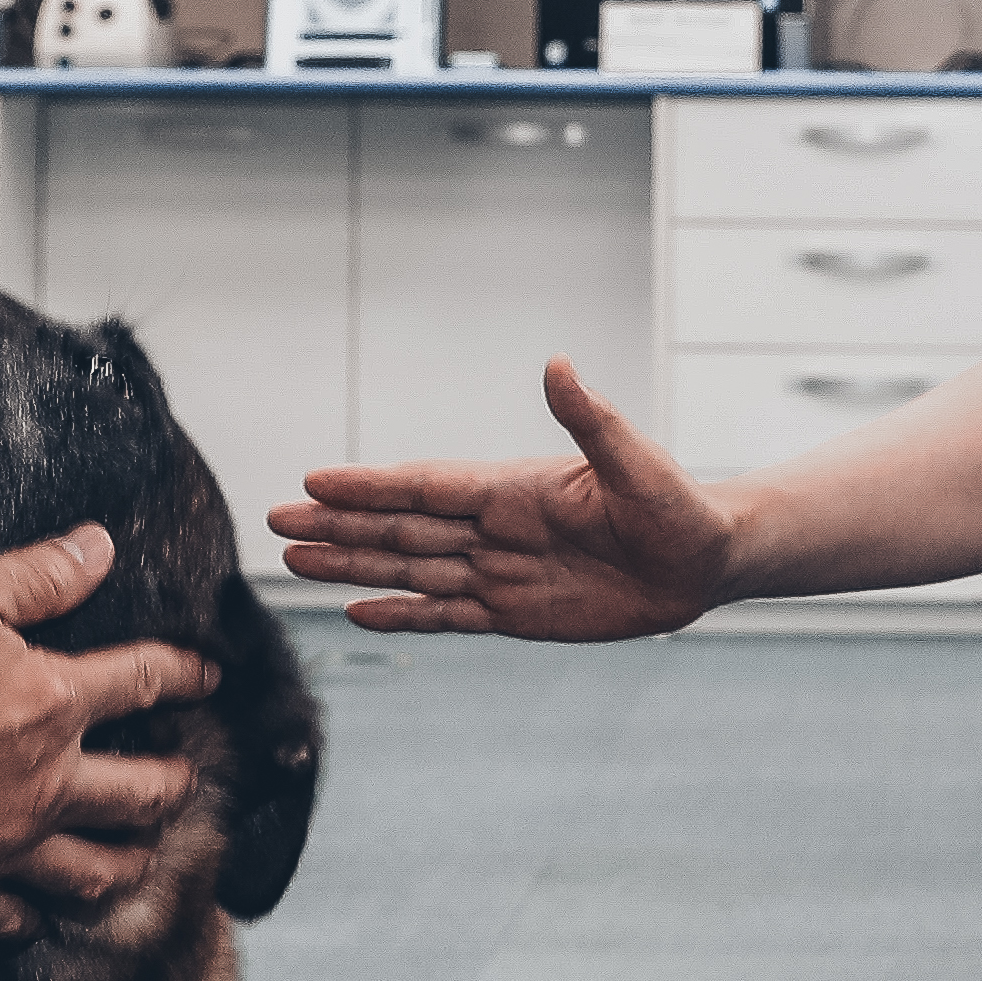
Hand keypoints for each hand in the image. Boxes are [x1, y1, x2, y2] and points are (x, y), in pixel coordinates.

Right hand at [0, 527, 213, 936]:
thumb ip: (35, 576)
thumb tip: (98, 548)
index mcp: (51, 703)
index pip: (142, 682)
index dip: (183, 674)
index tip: (208, 677)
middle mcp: (46, 784)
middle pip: (142, 793)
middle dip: (175, 784)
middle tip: (187, 781)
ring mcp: (6, 848)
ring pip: (94, 871)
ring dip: (126, 863)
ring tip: (140, 858)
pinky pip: (12, 919)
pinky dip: (30, 918)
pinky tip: (36, 915)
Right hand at [270, 360, 737, 638]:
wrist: (705, 560)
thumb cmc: (679, 505)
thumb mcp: (638, 463)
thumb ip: (592, 420)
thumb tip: (560, 366)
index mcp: (515, 488)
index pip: (427, 486)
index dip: (371, 485)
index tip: (315, 479)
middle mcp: (496, 528)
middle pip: (401, 527)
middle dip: (339, 523)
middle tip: (275, 520)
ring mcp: (501, 570)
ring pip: (410, 569)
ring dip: (353, 563)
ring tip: (296, 558)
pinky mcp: (515, 612)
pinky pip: (446, 615)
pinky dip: (402, 614)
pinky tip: (358, 609)